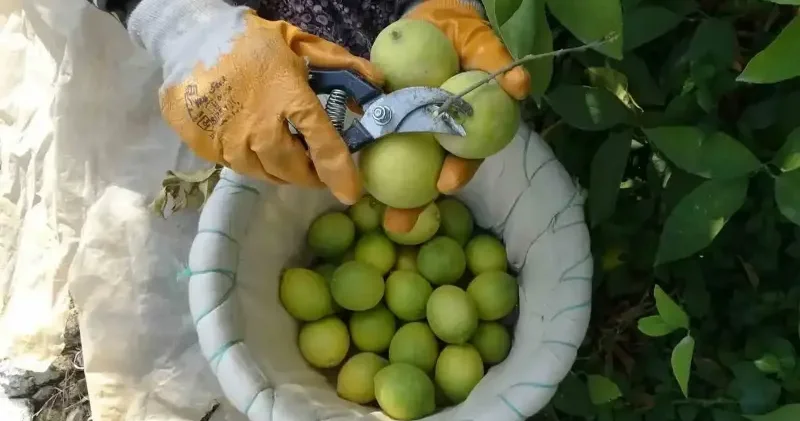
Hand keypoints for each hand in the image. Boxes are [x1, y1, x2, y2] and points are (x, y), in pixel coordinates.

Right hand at [154, 8, 382, 204]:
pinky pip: (238, 167)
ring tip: (288, 155)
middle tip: (317, 167)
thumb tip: (379, 82)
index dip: (340, 173)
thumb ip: (342, 64)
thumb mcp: (301, 44)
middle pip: (294, 171)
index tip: (351, 192)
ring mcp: (229, 142)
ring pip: (266, 174)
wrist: (189, 36)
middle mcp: (259, 129)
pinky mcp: (206, 148)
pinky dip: (253, 161)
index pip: (324, 146)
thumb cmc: (251, 41)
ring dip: (283, 170)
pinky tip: (256, 144)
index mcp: (289, 99)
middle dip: (311, 174)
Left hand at [383, 0, 530, 232]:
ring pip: (402, 168)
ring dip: (391, 197)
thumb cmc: (463, 34)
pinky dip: (364, 160)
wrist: (430, 21)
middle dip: (416, 203)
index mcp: (469, 125)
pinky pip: (375, 141)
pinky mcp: (386, 120)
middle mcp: (441, 135)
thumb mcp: (483, 44)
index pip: (467, 155)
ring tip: (377, 219)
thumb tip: (519, 87)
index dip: (458, 171)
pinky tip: (350, 179)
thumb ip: (497, 64)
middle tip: (400, 223)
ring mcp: (412, 131)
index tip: (445, 183)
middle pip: (431, 175)